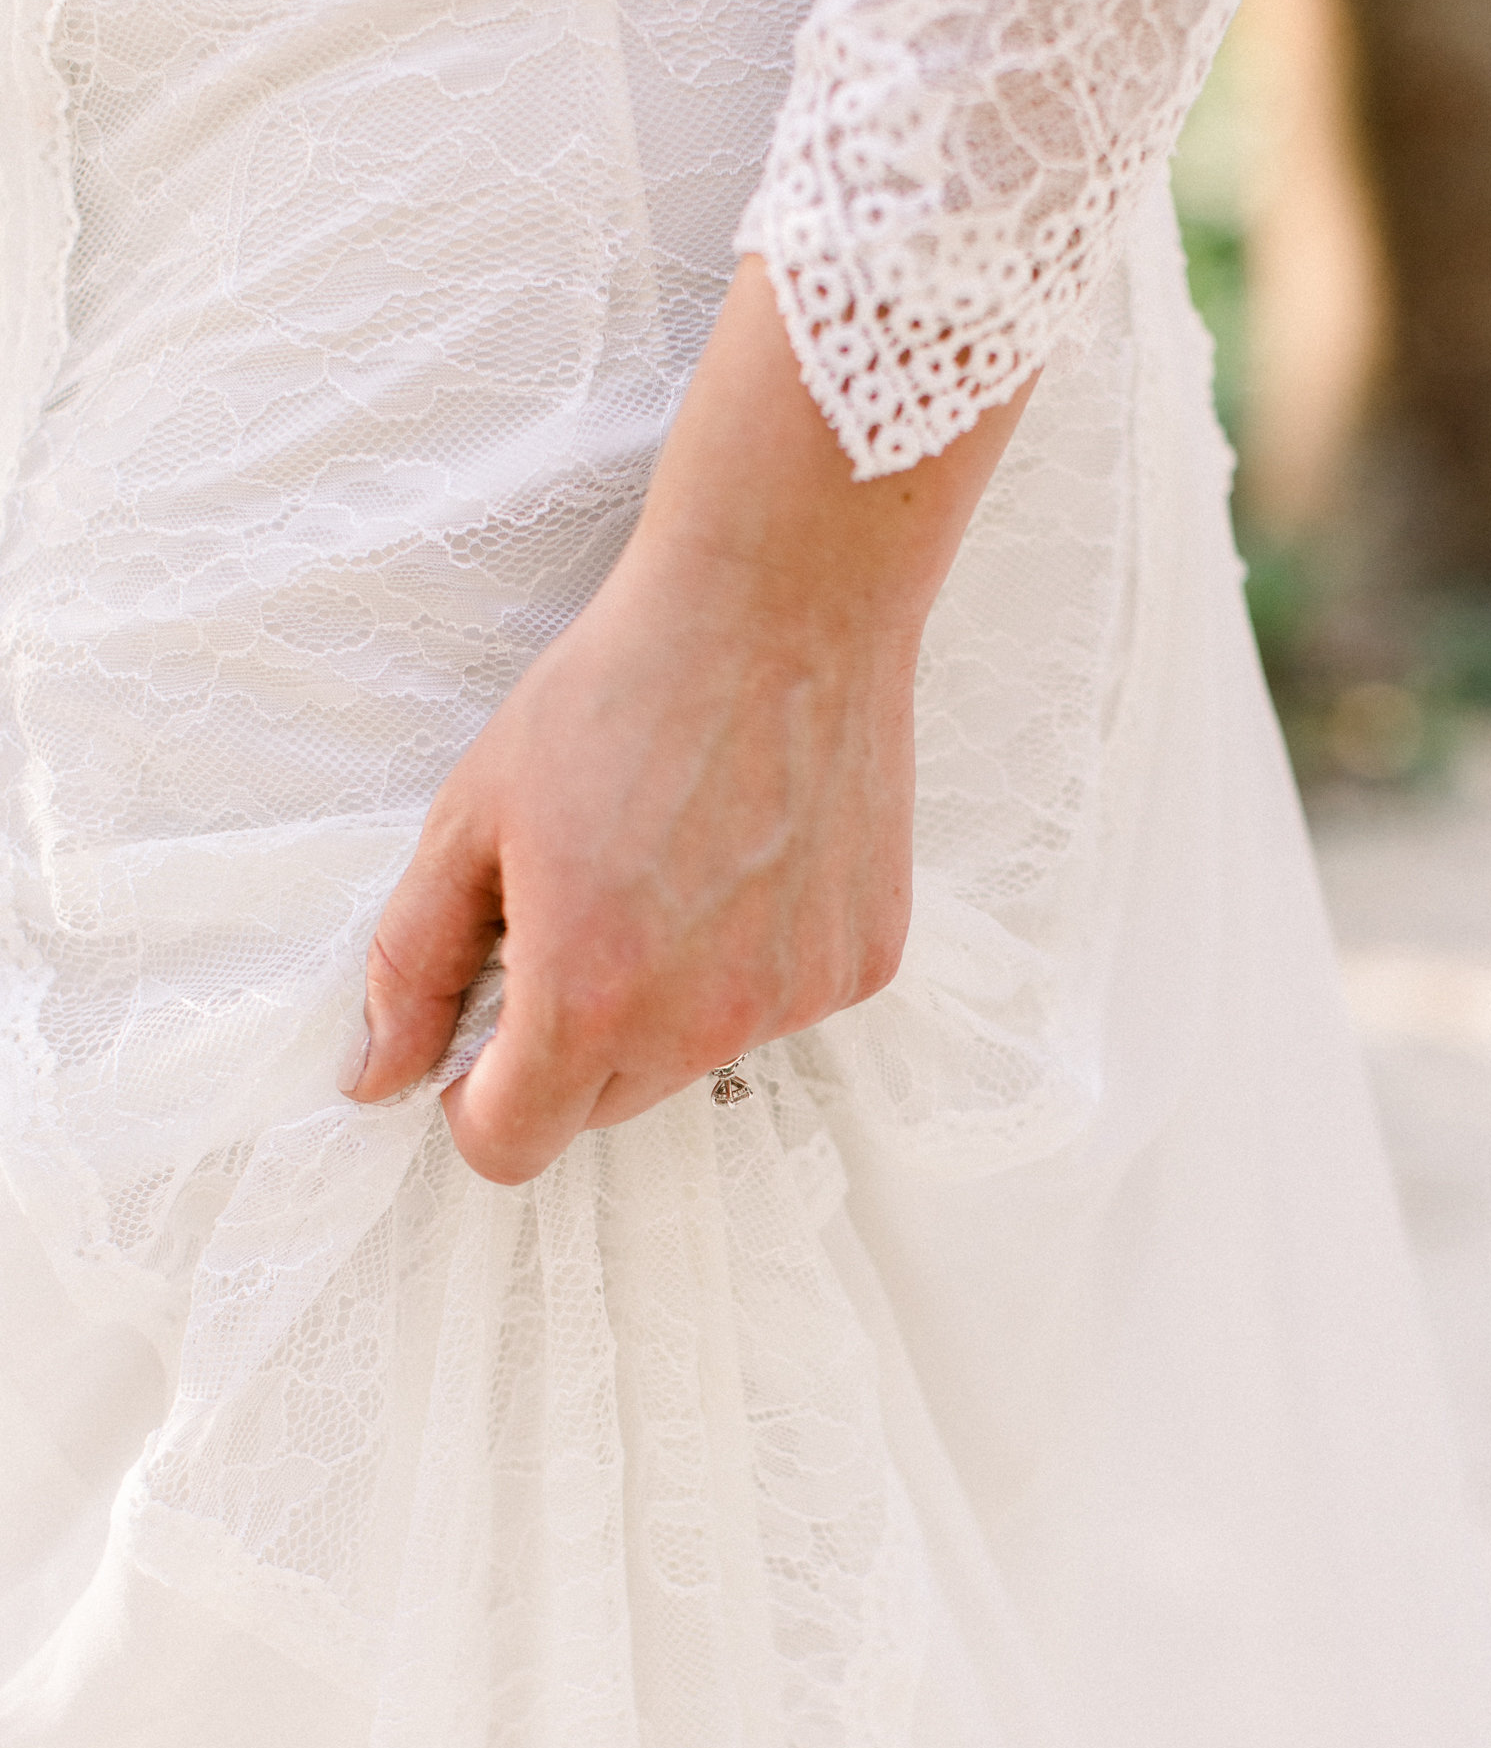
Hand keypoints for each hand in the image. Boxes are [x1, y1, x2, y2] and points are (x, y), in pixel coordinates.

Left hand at [343, 257, 1032, 1183]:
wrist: (783, 600)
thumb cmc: (619, 690)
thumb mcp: (473, 817)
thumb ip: (409, 963)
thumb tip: (374, 1078)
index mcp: (586, 998)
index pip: (510, 1147)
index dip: (475, 1095)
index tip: (485, 1025)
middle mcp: (700, 1025)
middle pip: (601, 1109)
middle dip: (569, 1042)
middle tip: (578, 908)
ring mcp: (792, 1001)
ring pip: (693, 1058)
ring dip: (664, 1001)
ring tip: (670, 865)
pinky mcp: (860, 966)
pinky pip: (777, 1005)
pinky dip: (750, 960)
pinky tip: (746, 855)